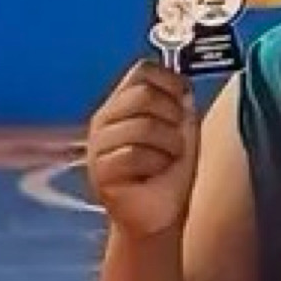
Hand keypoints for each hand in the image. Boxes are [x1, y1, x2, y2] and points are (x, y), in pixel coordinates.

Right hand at [85, 62, 198, 241]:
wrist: (161, 210)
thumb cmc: (170, 168)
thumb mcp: (183, 126)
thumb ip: (181, 99)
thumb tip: (182, 80)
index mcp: (123, 104)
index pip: (143, 70)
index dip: (171, 83)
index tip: (182, 107)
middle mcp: (105, 120)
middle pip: (143, 94)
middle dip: (172, 118)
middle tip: (173, 140)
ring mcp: (98, 145)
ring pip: (143, 125)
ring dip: (168, 145)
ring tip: (163, 159)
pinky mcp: (98, 170)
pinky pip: (134, 154)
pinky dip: (156, 164)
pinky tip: (151, 174)